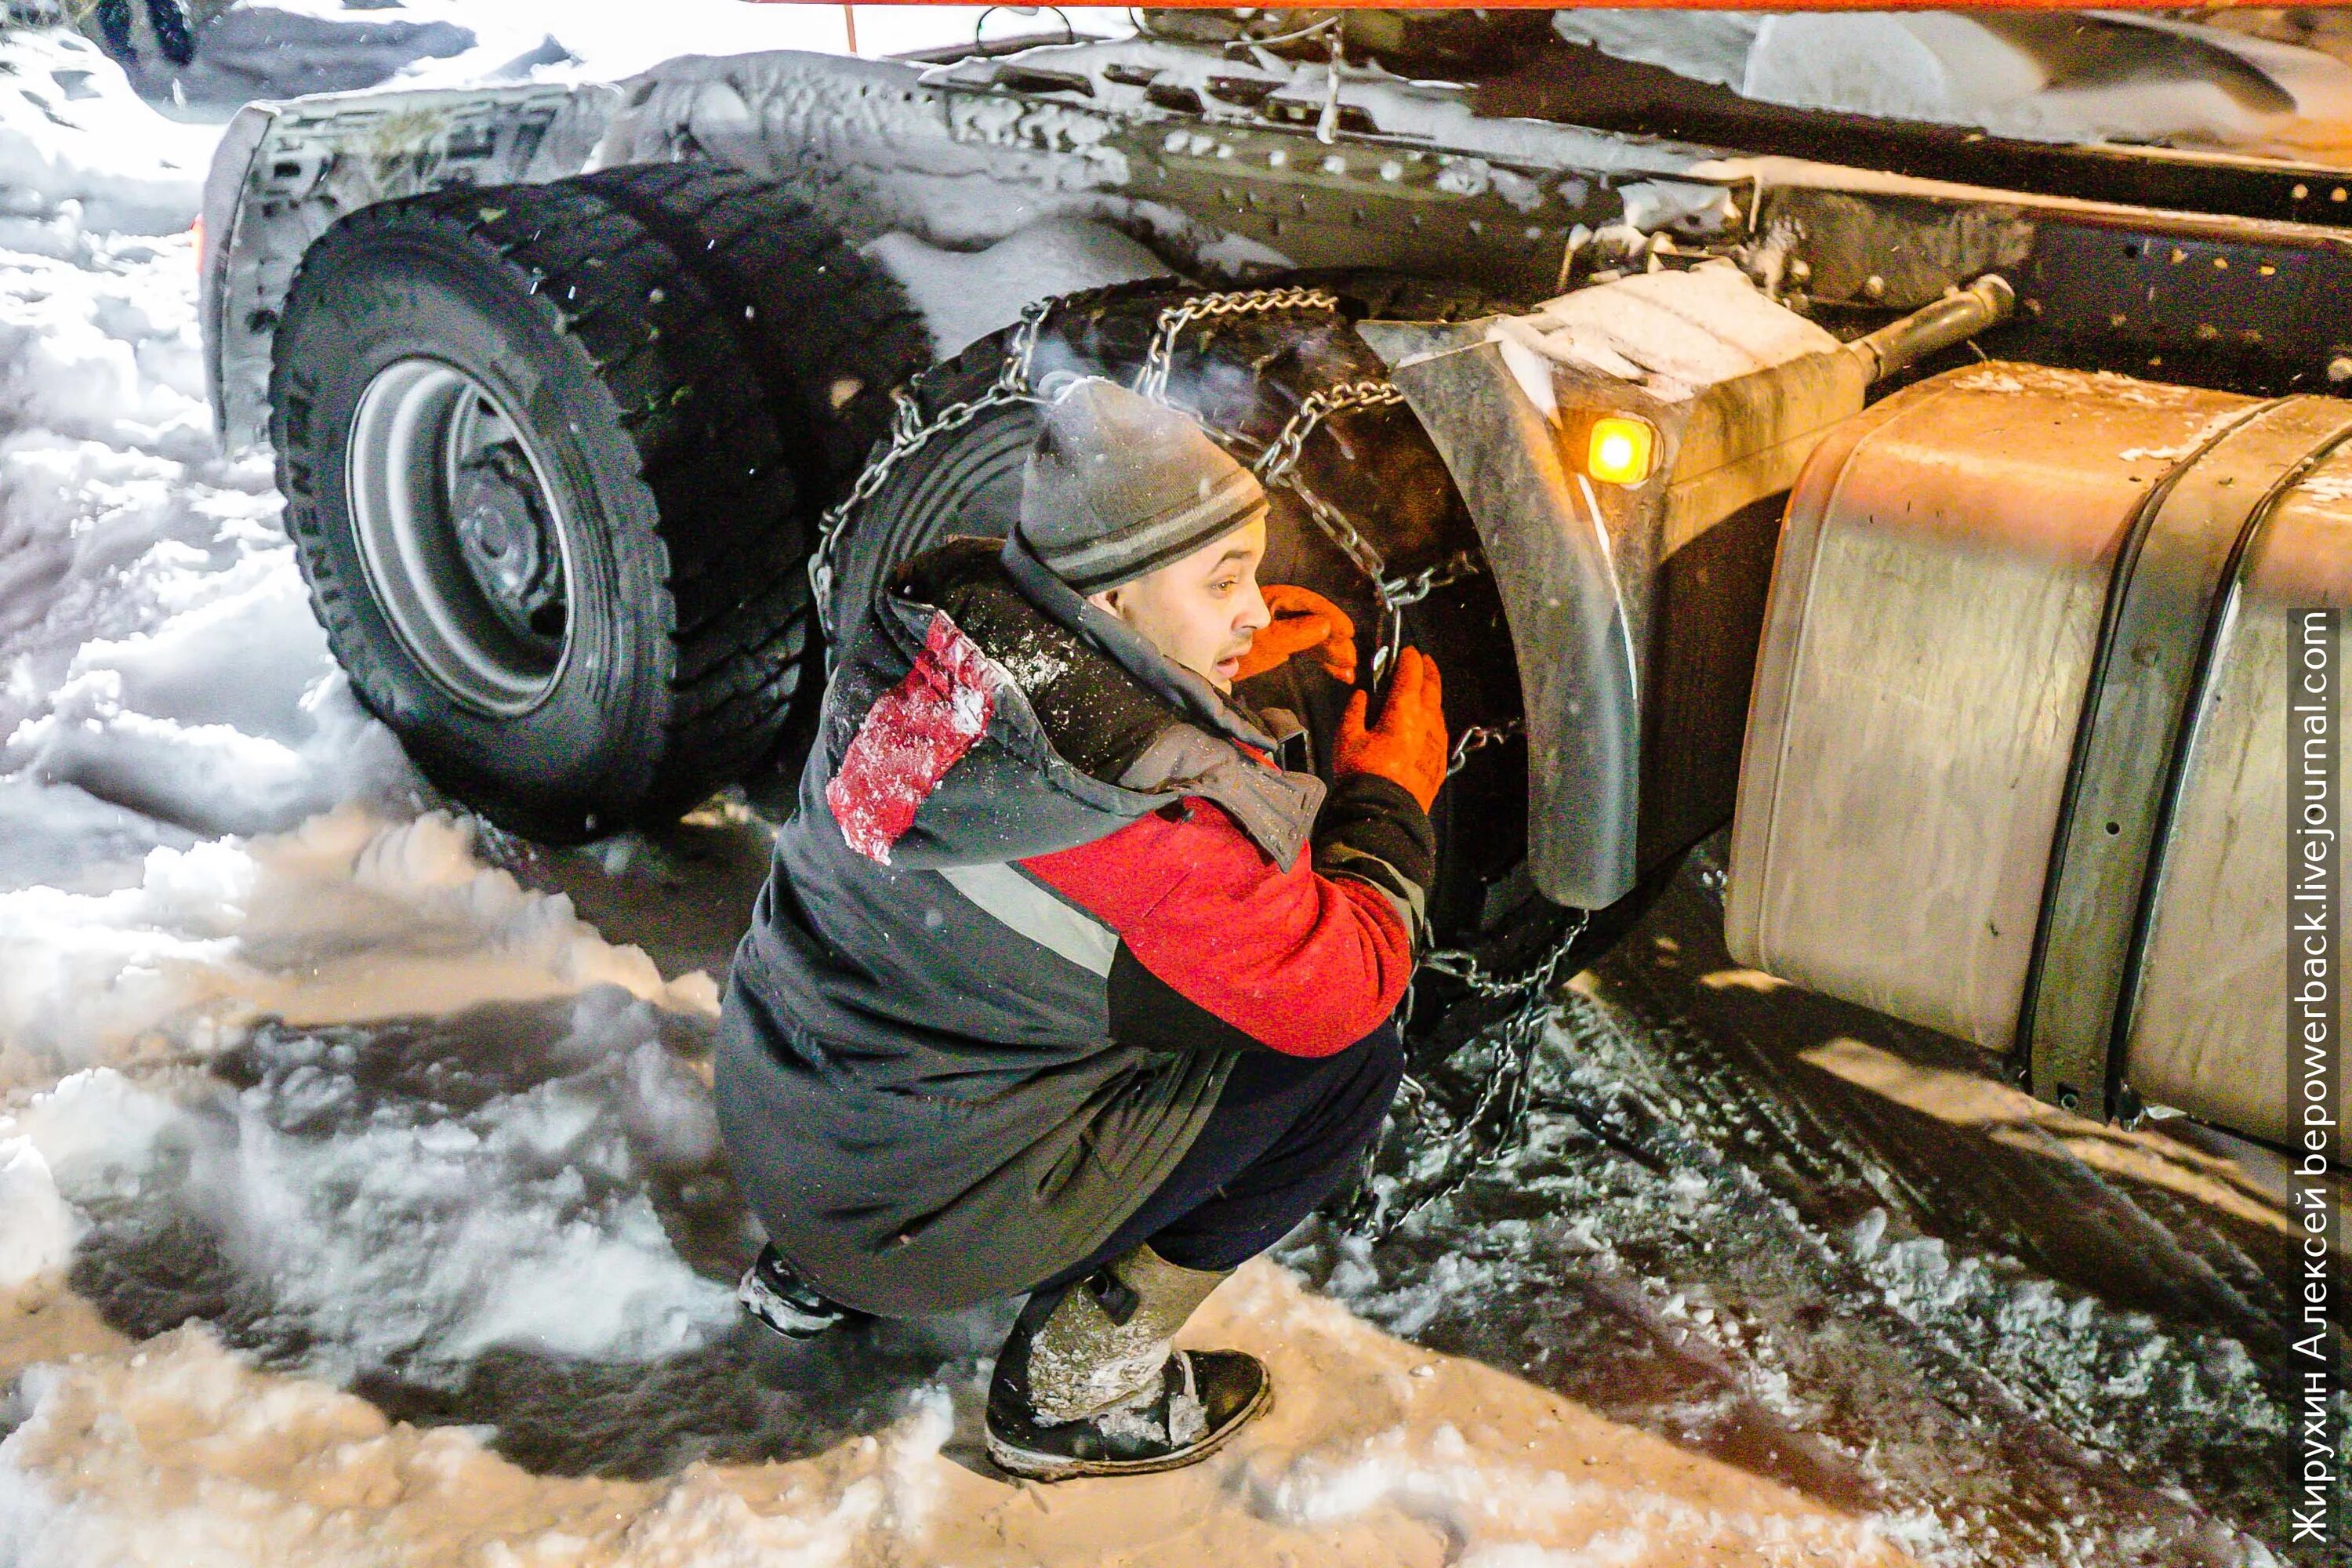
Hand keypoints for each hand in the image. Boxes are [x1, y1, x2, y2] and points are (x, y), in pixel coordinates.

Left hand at [1231, 584, 1357, 684]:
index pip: (1307, 603)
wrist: (1207, 669)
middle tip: (1351, 659)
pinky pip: (1308, 650)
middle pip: (1315, 621)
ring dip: (1333, 655)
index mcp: (1273, 601)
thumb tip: (1325, 626)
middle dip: (1334, 642)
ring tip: (1349, 672)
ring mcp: (1282, 628)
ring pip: (1315, 638)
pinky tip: (1339, 673)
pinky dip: (1323, 661)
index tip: (1347, 631)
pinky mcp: (1282, 645)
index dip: (1330, 615)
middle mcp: (1280, 612)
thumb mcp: (1263, 642)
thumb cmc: (1230, 649)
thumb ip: (1293, 634)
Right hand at [1335, 647, 1446, 811]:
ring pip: (1439, 707)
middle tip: (1423, 661)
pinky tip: (1427, 722)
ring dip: (1432, 694)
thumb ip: (1354, 711)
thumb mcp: (1346, 738)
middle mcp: (1427, 719)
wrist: (1386, 812)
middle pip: (1432, 685)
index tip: (1406, 651)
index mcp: (1403, 709)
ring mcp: (1438, 740)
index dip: (1409, 658)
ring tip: (1424, 689)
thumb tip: (1360, 695)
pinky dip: (1434, 718)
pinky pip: (1440, 730)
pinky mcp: (1441, 759)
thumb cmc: (1364, 773)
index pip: (1411, 672)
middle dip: (1428, 669)